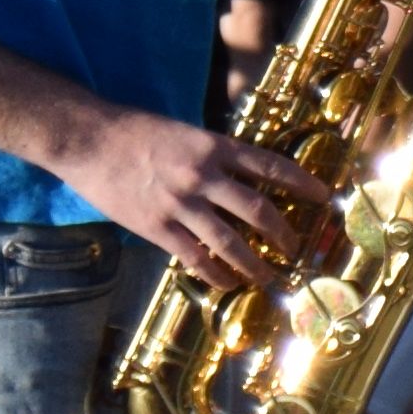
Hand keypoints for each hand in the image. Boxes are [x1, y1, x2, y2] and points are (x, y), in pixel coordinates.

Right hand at [65, 108, 335, 285]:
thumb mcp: (186, 132)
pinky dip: (215, 273)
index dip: (302, 183)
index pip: (270, 166)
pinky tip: (228, 283)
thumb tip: (244, 176)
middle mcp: (203, 175)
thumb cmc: (135, 131)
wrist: (88, 139)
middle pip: (258, 210)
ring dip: (254, 264)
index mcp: (214, 147)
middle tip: (297, 249)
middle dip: (284, 233)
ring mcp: (180, 203)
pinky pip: (195, 257)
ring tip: (269, 277)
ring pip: (230, 242)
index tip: (325, 197)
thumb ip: (215, 154)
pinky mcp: (156, 226)